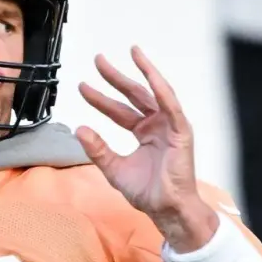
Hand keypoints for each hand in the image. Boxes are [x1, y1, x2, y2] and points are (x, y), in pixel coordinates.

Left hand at [75, 46, 217, 251]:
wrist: (166, 209)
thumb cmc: (147, 192)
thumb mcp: (113, 168)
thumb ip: (97, 149)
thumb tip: (79, 129)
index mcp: (143, 133)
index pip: (118, 110)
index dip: (100, 98)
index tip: (82, 86)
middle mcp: (157, 125)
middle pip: (134, 95)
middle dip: (116, 77)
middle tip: (98, 60)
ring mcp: (170, 126)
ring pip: (155, 93)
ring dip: (144, 72)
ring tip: (132, 52)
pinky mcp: (181, 131)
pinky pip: (171, 106)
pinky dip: (161, 89)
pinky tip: (150, 75)